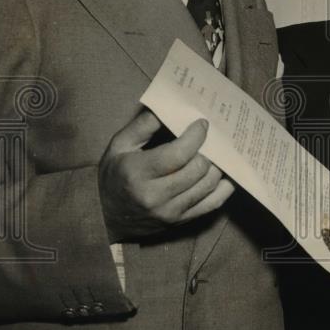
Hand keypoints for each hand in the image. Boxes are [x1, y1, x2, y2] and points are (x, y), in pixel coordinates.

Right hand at [97, 109, 234, 242]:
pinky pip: (212, 204)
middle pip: (197, 169)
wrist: (105, 215)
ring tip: (218, 151)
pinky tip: (224, 173)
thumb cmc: (114, 174)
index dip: (196, 136)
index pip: (178, 154)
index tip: (202, 123)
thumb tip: (172, 108)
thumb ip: (145, 124)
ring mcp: (170, 212)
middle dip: (210, 149)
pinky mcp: (180, 222)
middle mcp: (155, 196)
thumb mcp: (120, 144)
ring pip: (208, 185)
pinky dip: (224, 187)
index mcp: (137, 173)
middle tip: (213, 137)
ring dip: (218, 166)